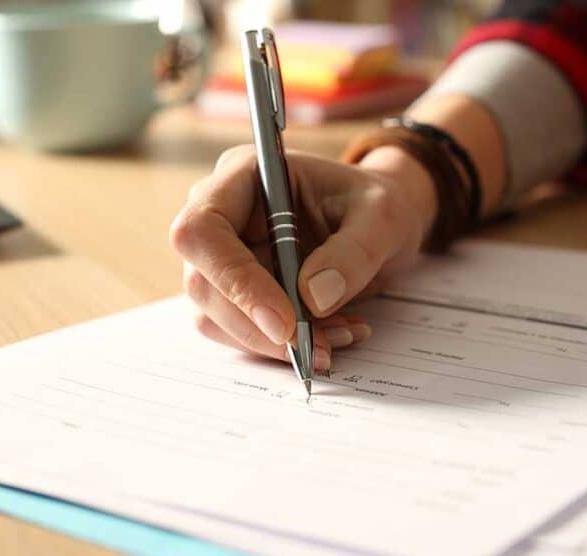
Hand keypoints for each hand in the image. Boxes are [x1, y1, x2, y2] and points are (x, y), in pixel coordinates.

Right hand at [171, 145, 435, 367]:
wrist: (379, 226)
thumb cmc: (376, 206)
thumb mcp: (383, 217)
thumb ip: (354, 252)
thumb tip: (313, 298)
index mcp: (244, 176)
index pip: (202, 229)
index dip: (234, 280)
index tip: (284, 323)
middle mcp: (221, 215)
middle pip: (202, 283)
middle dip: (260, 327)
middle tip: (320, 348)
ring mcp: (221, 257)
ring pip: (215, 318)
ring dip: (274, 343)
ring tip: (339, 336)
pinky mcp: (234, 292)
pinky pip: (240, 333)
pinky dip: (282, 347)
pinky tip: (330, 334)